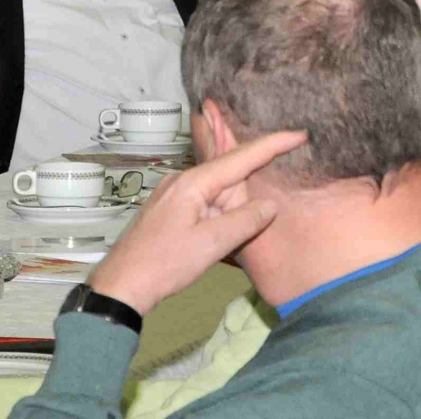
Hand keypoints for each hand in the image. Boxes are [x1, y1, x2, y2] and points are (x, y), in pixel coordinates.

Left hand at [89, 130, 306, 315]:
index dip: (272, 145)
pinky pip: (204, 201)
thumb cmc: (164, 264)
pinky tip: (221, 228)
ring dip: (233, 206)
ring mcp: (172, 194)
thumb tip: (269, 205)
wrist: (120, 286)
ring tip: (236, 227)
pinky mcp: (169, 210)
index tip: (300, 134)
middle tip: (265, 196)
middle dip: (251, 184)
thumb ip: (244, 221)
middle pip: (228, 174)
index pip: (241, 158)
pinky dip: (220, 211)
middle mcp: (182, 180)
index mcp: (193, 183)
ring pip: (216, 190)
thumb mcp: (211, 245)